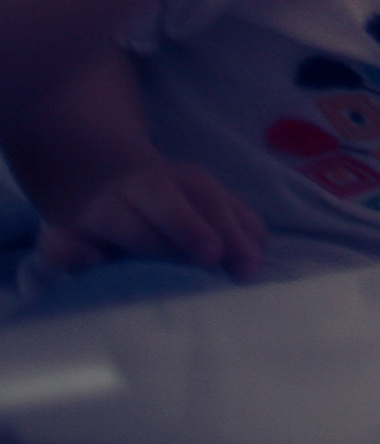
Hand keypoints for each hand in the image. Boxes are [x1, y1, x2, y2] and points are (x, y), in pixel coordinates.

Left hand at [38, 154, 264, 279]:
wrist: (110, 177)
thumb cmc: (90, 227)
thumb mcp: (62, 241)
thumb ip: (68, 252)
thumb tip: (96, 259)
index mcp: (115, 200)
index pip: (144, 216)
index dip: (177, 234)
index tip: (205, 258)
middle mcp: (158, 183)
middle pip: (191, 201)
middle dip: (212, 228)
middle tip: (231, 261)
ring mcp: (191, 182)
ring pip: (219, 200)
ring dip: (239, 232)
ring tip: (251, 266)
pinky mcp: (216, 189)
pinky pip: (238, 206)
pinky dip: (250, 230)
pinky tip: (254, 256)